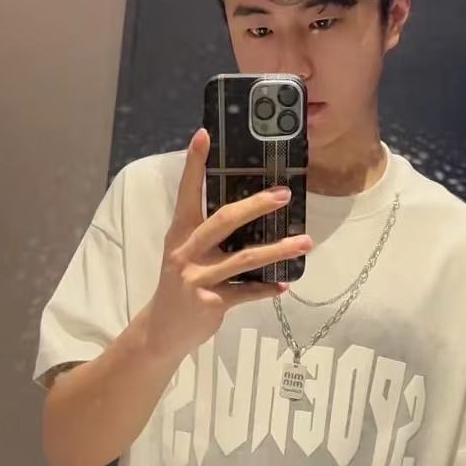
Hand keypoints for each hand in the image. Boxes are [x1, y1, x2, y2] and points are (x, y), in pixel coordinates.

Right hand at [145, 128, 311, 363]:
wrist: (161, 331)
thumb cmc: (181, 284)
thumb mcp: (185, 253)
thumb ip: (208, 233)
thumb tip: (249, 209)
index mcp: (180, 233)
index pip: (187, 192)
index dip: (194, 164)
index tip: (204, 135)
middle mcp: (186, 251)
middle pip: (223, 221)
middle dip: (256, 205)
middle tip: (284, 194)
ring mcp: (197, 278)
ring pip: (244, 259)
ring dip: (278, 250)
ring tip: (305, 242)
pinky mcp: (210, 303)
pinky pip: (246, 293)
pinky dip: (267, 288)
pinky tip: (285, 284)